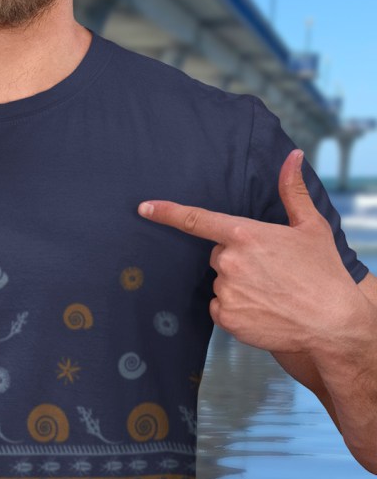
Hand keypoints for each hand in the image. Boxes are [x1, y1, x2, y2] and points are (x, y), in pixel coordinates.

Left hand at [137, 149, 357, 354]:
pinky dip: (236, 309)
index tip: (144, 208)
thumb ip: (292, 190)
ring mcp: (226, 290)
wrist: (333, 323)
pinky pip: (219, 308)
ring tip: (271, 292)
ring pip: (220, 282)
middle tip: (268, 270)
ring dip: (238, 286)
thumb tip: (294, 156)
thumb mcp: (310, 227)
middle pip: (217, 255)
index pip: (196, 219)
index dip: (167, 212)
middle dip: (236, 260)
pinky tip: (262, 310)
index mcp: (245, 234)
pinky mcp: (227, 317)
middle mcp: (229, 261)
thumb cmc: (324, 273)